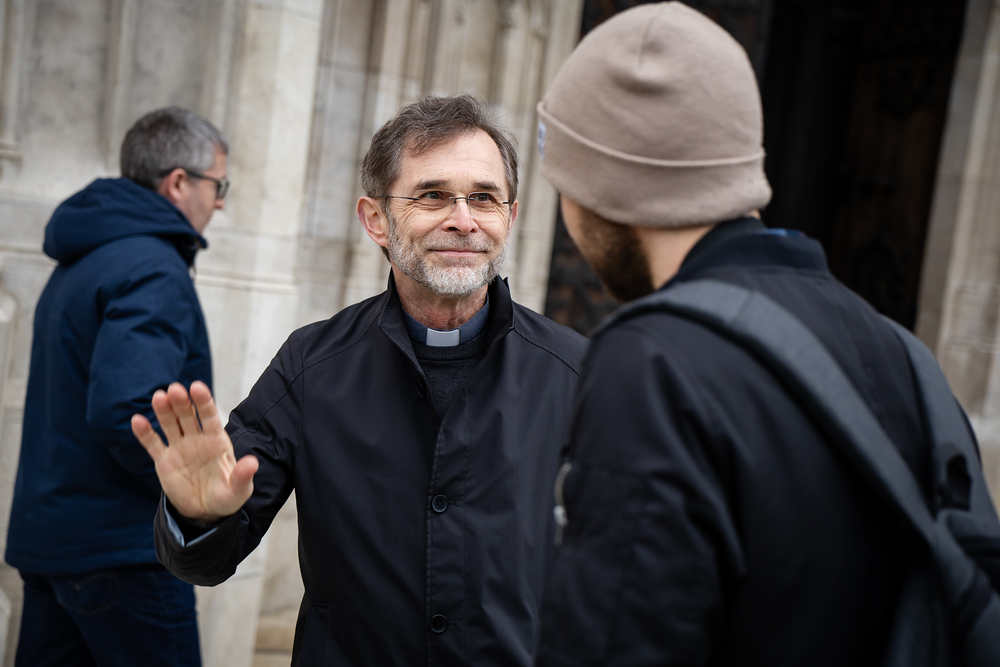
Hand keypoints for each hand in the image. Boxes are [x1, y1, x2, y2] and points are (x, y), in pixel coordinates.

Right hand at [131, 381, 257, 522]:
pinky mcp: (164, 461)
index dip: (204, 402)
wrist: (206, 512)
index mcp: (217, 440)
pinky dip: (145, 433)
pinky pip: (153, 444)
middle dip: (182, 402)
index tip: (197, 387)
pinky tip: (137, 420)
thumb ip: (242, 476)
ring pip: (170, 424)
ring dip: (164, 411)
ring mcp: (180, 448)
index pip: (210, 417)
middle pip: (188, 416)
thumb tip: (252, 463)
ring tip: (159, 397)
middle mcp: (197, 439)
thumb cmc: (227, 495)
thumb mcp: (238, 489)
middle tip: (175, 389)